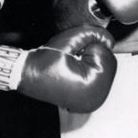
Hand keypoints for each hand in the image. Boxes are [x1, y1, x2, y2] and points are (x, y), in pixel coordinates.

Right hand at [0, 26, 116, 112]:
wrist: (27, 75)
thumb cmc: (44, 61)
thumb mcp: (69, 40)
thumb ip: (93, 34)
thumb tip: (109, 39)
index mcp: (92, 86)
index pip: (106, 54)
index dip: (89, 47)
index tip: (74, 52)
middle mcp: (96, 99)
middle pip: (109, 64)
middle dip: (93, 55)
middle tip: (73, 58)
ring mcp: (93, 103)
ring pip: (105, 71)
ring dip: (92, 63)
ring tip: (73, 65)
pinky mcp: (89, 103)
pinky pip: (100, 80)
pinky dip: (91, 72)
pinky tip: (76, 73)